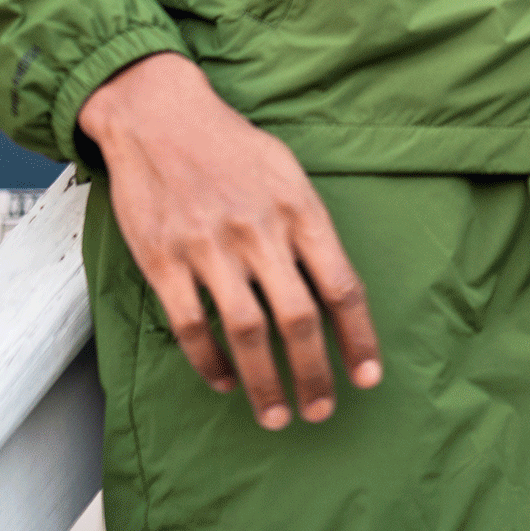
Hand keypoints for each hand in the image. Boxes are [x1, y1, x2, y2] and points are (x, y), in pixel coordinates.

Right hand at [77, 52, 381, 428]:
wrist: (160, 115)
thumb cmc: (231, 146)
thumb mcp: (287, 172)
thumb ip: (309, 226)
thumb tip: (332, 287)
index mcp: (300, 209)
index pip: (341, 285)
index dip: (358, 337)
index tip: (369, 376)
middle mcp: (260, 231)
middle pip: (298, 319)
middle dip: (314, 373)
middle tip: (321, 411)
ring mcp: (210, 248)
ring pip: (247, 331)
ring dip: (265, 382)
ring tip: (277, 415)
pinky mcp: (164, 260)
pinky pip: (192, 325)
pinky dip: (210, 361)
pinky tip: (224, 381)